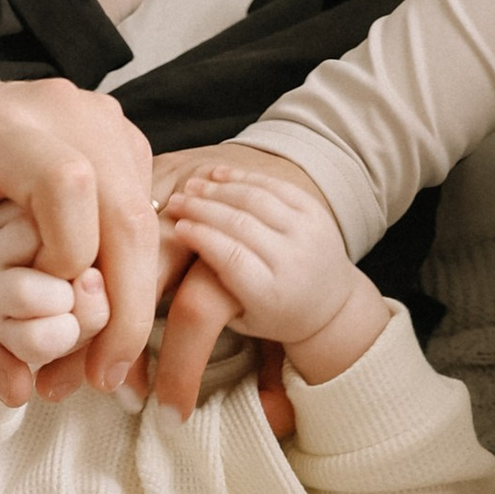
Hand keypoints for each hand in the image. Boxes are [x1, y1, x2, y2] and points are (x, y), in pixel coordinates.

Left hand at [0, 64, 157, 403]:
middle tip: (105, 377)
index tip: (45, 302)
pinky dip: (132, 270)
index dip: (67, 254)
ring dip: (134, 294)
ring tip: (101, 354)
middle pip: (126, 210)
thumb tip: (18, 391)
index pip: (66, 183)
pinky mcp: (124, 140)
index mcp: (3, 129)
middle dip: (125, 306)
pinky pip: (147, 213)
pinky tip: (99, 305)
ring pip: (148, 218)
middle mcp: (67, 112)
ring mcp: (104, 120)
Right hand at [147, 142, 352, 416]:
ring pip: (255, 199)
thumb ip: (212, 291)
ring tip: (191, 187)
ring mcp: (308, 232)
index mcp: (272, 294)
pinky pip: (274, 186)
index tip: (175, 226)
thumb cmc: (272, 316)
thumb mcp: (240, 318)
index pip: (231, 257)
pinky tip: (217, 176)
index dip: (201, 237)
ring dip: (219, 189)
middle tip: (173, 202)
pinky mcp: (315, 211)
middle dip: (202, 208)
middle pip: (240, 224)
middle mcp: (294, 260)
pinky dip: (243, 178)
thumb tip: (165, 262)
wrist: (329, 307)